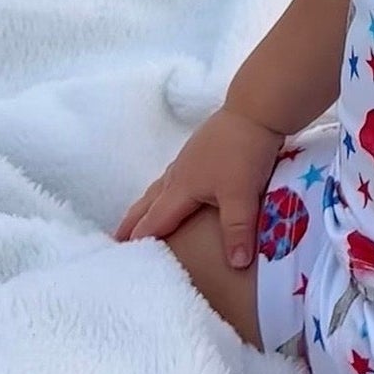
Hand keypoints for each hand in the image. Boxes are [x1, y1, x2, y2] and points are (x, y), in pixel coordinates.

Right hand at [114, 104, 284, 267]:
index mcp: (182, 186)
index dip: (140, 237)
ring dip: (148, 202)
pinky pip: (176, 174)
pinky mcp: (202, 147)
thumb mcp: (242, 194)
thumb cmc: (245, 152)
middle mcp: (180, 172)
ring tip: (141, 213)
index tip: (120, 254)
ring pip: (162, 185)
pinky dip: (167, 187)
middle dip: (134, 220)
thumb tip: (237, 264)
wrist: (256, 109)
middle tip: (117, 237)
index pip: (156, 219)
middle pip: (150, 201)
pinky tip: (178, 186)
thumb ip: (238, 230)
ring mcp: (190, 157)